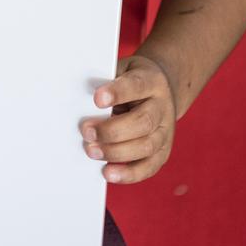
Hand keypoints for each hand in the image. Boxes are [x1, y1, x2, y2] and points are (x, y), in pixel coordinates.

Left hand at [80, 54, 175, 183]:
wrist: (161, 90)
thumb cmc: (132, 80)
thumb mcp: (122, 71)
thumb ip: (106, 82)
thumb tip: (80, 101)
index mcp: (151, 81)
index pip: (136, 86)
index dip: (117, 93)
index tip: (96, 99)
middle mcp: (162, 107)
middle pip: (143, 122)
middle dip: (112, 131)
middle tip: (86, 132)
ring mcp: (165, 132)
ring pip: (146, 146)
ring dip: (116, 153)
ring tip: (92, 151)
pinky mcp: (163, 152)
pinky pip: (148, 167)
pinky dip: (128, 173)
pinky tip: (108, 172)